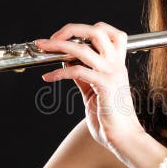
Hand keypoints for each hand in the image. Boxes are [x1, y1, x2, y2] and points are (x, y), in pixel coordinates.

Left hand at [35, 22, 143, 153]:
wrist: (123, 137)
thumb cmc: (111, 118)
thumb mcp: (94, 91)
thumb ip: (84, 76)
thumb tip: (68, 63)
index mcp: (117, 64)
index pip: (108, 32)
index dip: (86, 30)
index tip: (65, 37)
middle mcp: (117, 65)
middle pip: (97, 31)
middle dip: (71, 29)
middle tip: (52, 37)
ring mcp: (112, 74)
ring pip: (83, 48)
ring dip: (58, 46)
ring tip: (43, 48)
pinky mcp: (105, 86)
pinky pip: (77, 71)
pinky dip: (58, 72)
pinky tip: (48, 77)